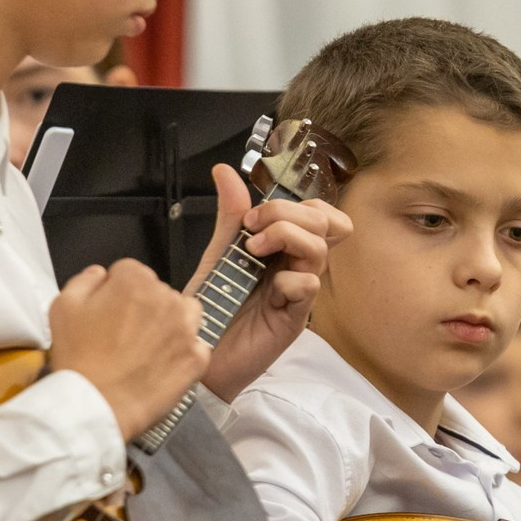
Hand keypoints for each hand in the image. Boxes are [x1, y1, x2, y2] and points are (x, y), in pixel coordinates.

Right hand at [49, 259, 209, 440]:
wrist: (95, 404)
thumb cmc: (77, 356)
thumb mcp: (63, 307)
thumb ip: (85, 280)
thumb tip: (102, 274)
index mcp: (135, 280)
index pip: (129, 272)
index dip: (114, 291)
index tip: (106, 313)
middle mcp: (168, 298)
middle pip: (158, 292)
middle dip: (144, 306)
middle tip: (123, 335)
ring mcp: (187, 329)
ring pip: (186, 313)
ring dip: (172, 322)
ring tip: (150, 345)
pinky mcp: (196, 359)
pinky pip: (197, 346)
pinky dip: (184, 353)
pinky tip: (164, 365)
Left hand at [195, 162, 349, 401]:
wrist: (196, 350)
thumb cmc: (212, 306)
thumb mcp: (219, 253)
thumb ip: (230, 215)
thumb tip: (225, 170)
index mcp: (283, 249)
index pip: (318, 213)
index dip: (295, 204)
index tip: (254, 216)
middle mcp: (296, 266)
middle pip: (324, 223)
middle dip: (285, 214)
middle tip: (252, 229)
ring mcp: (297, 292)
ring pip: (318, 248)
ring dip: (284, 238)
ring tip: (252, 252)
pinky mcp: (294, 318)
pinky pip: (308, 284)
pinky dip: (287, 278)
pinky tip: (267, 289)